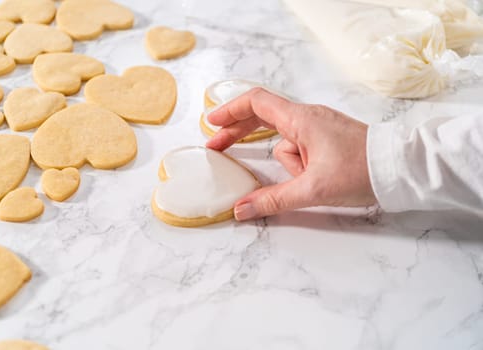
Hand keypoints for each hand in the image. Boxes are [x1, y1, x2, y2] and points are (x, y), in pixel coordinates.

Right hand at [206, 87, 376, 220]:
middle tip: (217, 147)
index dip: (230, 110)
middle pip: (263, 117)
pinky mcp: (326, 138)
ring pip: (286, 142)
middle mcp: (308, 116)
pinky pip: (300, 147)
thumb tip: (240, 210)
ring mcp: (318, 126)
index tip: (211, 123)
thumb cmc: (360, 171)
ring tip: (309, 180)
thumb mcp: (312, 189)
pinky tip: (316, 178)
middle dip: (239, 132)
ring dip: (287, 163)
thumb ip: (272, 200)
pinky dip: (298, 163)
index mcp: (301, 119)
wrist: (399, 169)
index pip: (257, 103)